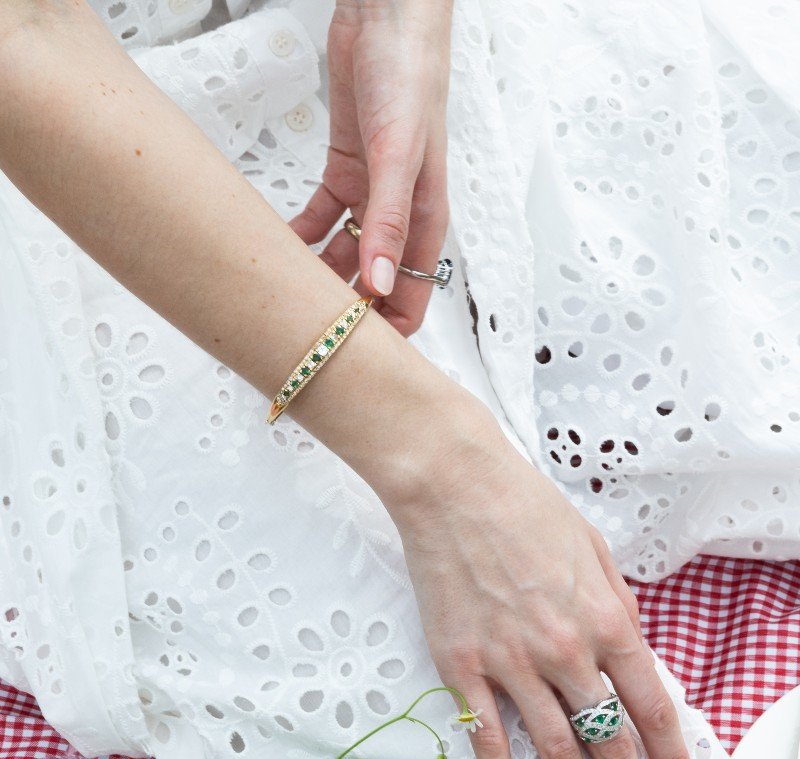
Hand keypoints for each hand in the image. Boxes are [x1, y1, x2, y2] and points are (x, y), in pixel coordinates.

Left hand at [289, 0, 452, 336]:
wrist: (387, 17)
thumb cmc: (410, 77)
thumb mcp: (398, 156)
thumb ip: (388, 223)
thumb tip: (379, 284)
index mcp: (423, 220)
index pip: (410, 297)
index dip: (383, 332)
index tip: (348, 352)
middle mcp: (399, 215)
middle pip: (372, 285)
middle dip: (343, 310)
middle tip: (304, 331)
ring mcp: (371, 196)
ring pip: (343, 257)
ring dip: (316, 275)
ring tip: (282, 291)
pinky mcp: (345, 172)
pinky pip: (322, 220)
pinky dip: (302, 236)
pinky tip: (278, 246)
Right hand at [387, 402, 698, 758]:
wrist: (453, 485)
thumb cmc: (526, 508)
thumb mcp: (597, 550)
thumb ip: (620, 606)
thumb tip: (634, 650)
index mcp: (608, 619)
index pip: (652, 706)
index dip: (671, 757)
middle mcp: (566, 650)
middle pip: (608, 739)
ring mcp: (511, 662)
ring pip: (553, 749)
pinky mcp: (462, 665)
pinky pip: (486, 736)